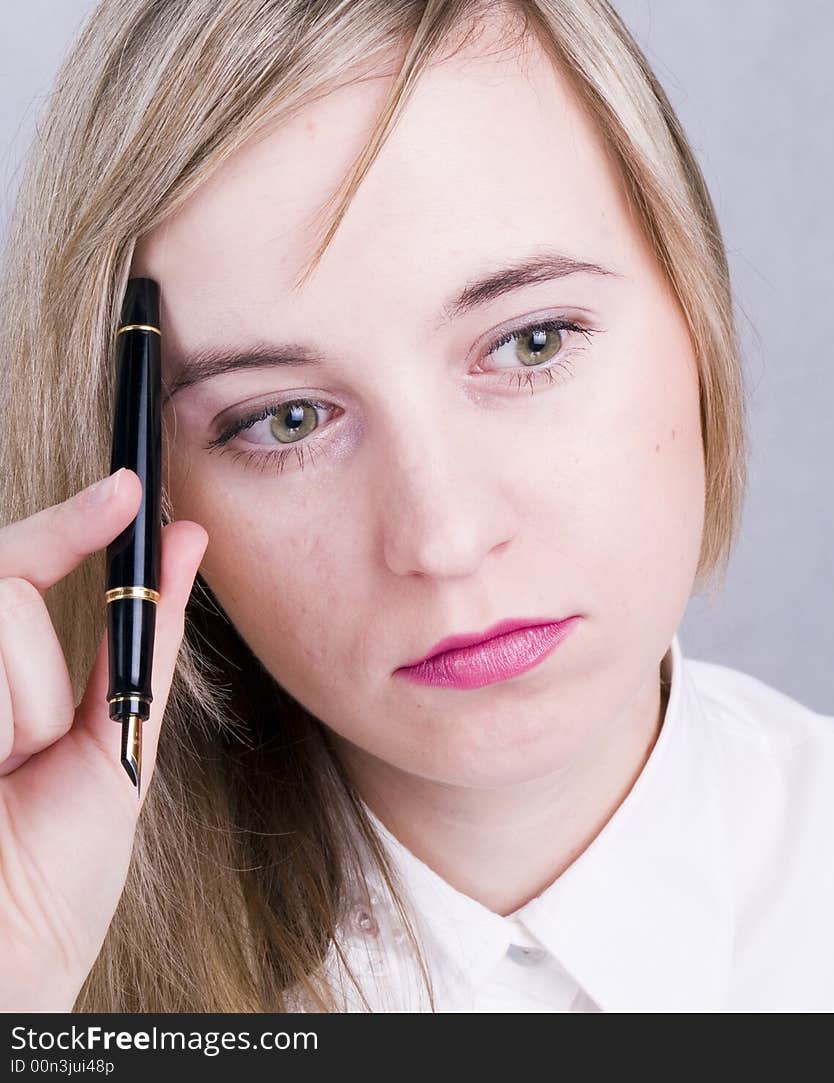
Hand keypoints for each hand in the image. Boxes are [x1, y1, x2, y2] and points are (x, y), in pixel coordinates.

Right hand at [0, 468, 207, 1011]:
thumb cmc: (50, 879)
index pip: (17, 565)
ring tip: (3, 781)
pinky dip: (10, 716)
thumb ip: (144, 638)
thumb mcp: (114, 743)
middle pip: (4, 579)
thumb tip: (187, 540)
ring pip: (0, 614)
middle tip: (30, 751)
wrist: (9, 968)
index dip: (70, 522)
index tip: (130, 491)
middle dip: (39, 669)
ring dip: (26, 710)